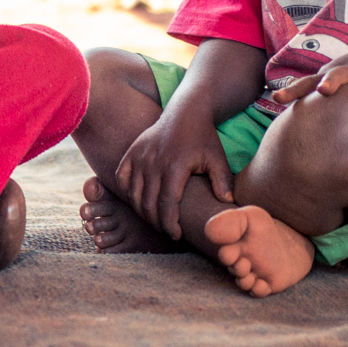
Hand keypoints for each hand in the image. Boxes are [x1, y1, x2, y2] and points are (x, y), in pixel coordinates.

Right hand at [114, 105, 234, 239]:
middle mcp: (153, 162)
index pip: (167, 204)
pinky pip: (121, 179)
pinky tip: (139, 201)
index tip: (177, 235)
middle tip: (167, 231)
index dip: (170, 224)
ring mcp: (139, 156)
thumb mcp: (218, 158)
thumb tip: (226, 205)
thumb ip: (223, 182)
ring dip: (142, 211)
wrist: (186, 112)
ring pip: (133, 194)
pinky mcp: (131, 152)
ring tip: (156, 219)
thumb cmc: (204, 138)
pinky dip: (127, 193)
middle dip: (156, 223)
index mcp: (175, 166)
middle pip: (147, 203)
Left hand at [271, 48, 347, 117]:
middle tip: (318, 91)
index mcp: (327, 79)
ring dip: (341, 83)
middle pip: (327, 76)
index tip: (276, 98)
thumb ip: (322, 108)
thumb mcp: (338, 92)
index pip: (306, 84)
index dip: (291, 91)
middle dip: (320, 82)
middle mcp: (342, 75)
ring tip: (330, 92)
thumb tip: (303, 135)